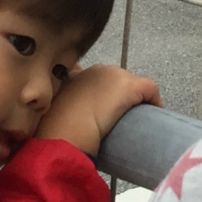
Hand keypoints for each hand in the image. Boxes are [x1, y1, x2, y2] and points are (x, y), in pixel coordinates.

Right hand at [37, 65, 161, 160]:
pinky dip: (154, 101)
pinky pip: (149, 90)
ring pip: (131, 85)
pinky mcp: (131, 87)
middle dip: (117, 97)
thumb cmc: (54, 128)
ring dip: (132, 100)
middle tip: (116, 118)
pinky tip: (154, 114)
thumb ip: (52, 115)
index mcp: (74, 75)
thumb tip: (55, 128)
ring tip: (131, 119)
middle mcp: (95, 70)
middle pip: (115, 81)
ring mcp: (114, 76)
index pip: (92, 80)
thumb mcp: (47, 116)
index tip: (100, 109)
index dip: (99, 94)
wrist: (65, 131)